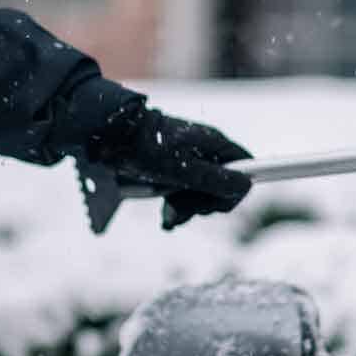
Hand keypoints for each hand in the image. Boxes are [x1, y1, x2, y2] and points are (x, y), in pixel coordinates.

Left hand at [86, 102, 253, 228]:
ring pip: (201, 194)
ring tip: (167, 218)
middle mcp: (205, 152)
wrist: (110, 138)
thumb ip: (216, 180)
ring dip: (186, 210)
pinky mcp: (172, 171)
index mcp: (214, 144)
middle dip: (204, 205)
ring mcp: (189, 162)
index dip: (236, 190)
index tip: (216, 204)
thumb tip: (246, 185)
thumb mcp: (184, 170)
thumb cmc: (147, 150)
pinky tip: (164, 218)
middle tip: (183, 209)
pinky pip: (182, 194)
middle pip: (222, 186)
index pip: (245, 168)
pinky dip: (175, 207)